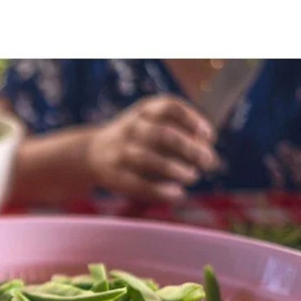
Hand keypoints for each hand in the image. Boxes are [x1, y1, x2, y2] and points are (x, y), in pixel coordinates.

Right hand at [85, 95, 218, 202]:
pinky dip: (162, 191)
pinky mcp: (115, 176)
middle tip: (210, 161)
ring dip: (178, 170)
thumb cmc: (133, 138)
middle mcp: (130, 128)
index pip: (170, 107)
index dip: (193, 120)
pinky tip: (178, 194)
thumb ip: (177, 127)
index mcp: (142, 110)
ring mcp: (120, 152)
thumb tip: (207, 147)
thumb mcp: (148, 120)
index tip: (209, 136)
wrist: (90, 153)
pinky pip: (140, 184)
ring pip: (151, 160)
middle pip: (164, 135)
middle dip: (192, 149)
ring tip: (193, 177)